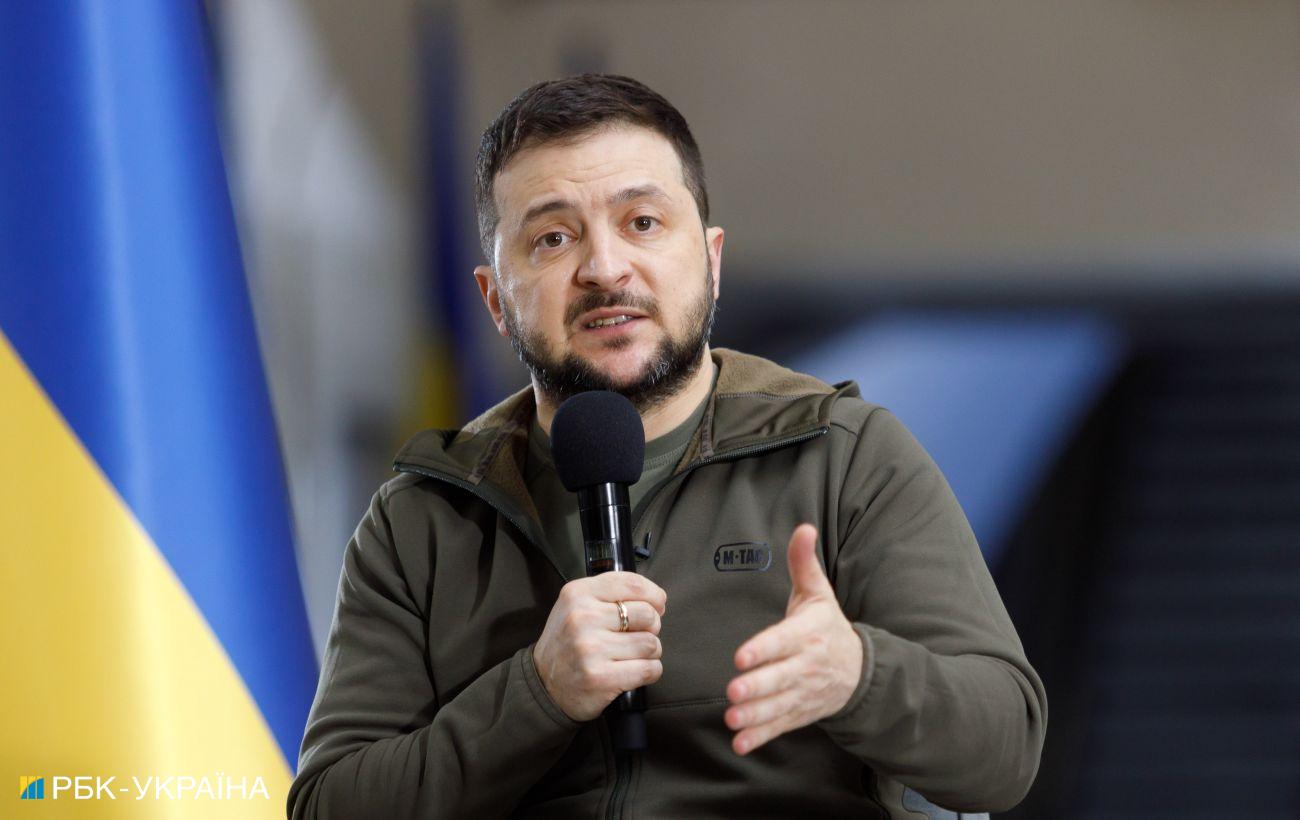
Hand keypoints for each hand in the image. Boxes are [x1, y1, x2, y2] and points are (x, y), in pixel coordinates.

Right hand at [532, 572, 666, 720]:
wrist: (544, 685)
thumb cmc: (569, 642)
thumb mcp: (577, 605)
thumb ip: (611, 594)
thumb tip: (657, 600)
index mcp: (578, 593)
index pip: (634, 584)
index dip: (654, 595)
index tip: (657, 606)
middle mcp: (582, 617)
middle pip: (648, 615)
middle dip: (652, 627)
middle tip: (637, 635)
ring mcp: (591, 648)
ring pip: (651, 644)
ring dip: (650, 653)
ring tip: (631, 655)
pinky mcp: (601, 677)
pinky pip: (649, 669)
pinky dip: (650, 671)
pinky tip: (633, 671)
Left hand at [724, 523, 863, 754]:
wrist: (860, 671)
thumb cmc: (828, 626)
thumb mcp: (818, 593)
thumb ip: (804, 563)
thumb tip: (803, 526)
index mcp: (808, 634)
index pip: (783, 641)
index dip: (763, 649)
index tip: (741, 656)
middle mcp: (806, 666)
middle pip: (780, 678)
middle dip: (757, 686)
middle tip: (733, 690)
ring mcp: (803, 693)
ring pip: (778, 706)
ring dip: (755, 715)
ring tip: (732, 719)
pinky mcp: (799, 713)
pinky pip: (780, 726)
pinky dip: (761, 737)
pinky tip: (741, 744)